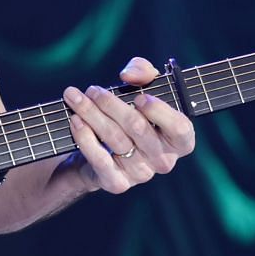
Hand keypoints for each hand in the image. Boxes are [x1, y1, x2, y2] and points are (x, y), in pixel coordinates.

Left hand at [63, 58, 196, 194]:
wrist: (103, 148)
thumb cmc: (130, 112)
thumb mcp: (142, 85)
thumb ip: (143, 71)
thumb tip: (129, 76)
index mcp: (179, 140)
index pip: (180, 128)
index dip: (160, 112)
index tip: (139, 97)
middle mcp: (164, 160)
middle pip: (138, 128)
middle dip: (111, 104)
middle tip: (92, 90)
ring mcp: (141, 174)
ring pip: (115, 139)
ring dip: (91, 114)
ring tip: (74, 98)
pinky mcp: (117, 183)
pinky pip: (100, 160)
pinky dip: (85, 138)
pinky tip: (75, 121)